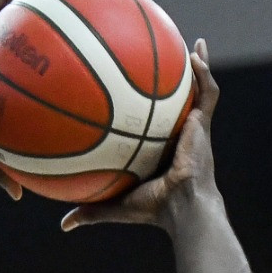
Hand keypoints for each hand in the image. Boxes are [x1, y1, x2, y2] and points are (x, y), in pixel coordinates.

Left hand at [62, 40, 219, 232]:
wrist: (182, 207)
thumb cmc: (152, 210)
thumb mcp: (114, 207)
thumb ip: (90, 211)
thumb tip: (63, 225)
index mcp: (161, 152)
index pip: (155, 128)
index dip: (150, 113)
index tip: (138, 97)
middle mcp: (179, 137)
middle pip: (179, 105)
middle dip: (177, 85)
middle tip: (171, 61)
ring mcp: (194, 130)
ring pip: (198, 93)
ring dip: (199, 70)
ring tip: (195, 47)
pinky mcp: (203, 125)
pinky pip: (207, 94)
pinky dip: (203, 74)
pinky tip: (194, 54)